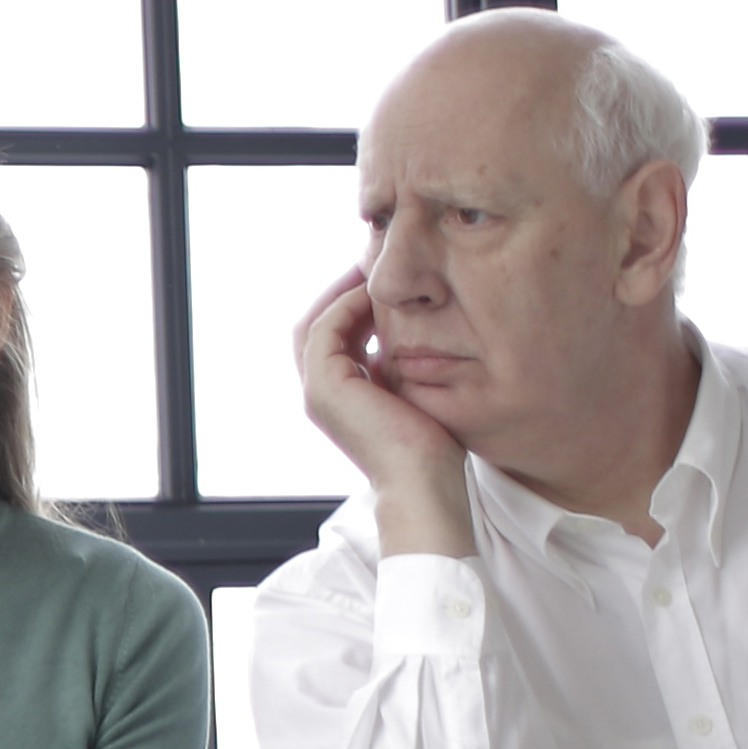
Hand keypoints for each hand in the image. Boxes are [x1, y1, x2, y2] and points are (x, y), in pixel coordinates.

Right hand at [295, 269, 473, 553]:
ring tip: (370, 270)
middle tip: (368, 264)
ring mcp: (317, 392)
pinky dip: (346, 307)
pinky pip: (325, 330)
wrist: (424, 484)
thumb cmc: (432, 449)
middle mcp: (319, 394)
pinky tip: (375, 296)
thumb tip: (417, 330)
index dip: (350, 305)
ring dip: (340, 292)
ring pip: (315, 323)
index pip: (332, 338)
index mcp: (339, 398)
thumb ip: (402, 363)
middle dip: (339, 292)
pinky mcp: (324, 387)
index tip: (381, 281)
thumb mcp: (416, 393)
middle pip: (315, 325)